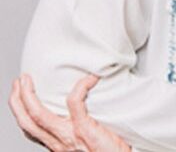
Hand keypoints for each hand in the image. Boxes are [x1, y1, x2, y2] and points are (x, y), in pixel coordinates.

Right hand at [8, 73, 129, 151]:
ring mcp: (70, 136)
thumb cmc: (108, 151)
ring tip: (29, 79)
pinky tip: (89, 78)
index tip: (19, 95)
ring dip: (30, 96)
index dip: (21, 112)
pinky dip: (80, 87)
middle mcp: (59, 143)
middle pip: (28, 122)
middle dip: (18, 101)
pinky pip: (75, 103)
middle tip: (19, 81)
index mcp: (58, 145)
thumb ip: (76, 129)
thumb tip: (79, 107)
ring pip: (40, 115)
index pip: (31, 130)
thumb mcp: (85, 141)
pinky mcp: (85, 129)